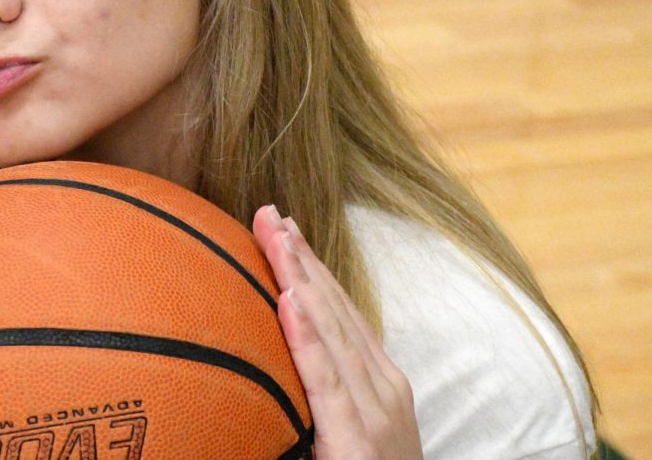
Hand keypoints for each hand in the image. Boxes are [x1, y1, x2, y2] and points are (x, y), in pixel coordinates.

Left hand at [253, 205, 422, 459]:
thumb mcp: (351, 433)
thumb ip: (325, 398)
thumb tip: (279, 366)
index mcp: (379, 382)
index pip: (340, 312)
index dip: (311, 268)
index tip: (282, 230)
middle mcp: (383, 386)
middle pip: (334, 308)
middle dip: (299, 258)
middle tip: (268, 213)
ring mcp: (376, 410)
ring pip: (331, 331)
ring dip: (300, 278)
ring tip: (274, 236)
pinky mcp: (357, 439)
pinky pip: (326, 380)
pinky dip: (308, 337)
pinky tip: (288, 301)